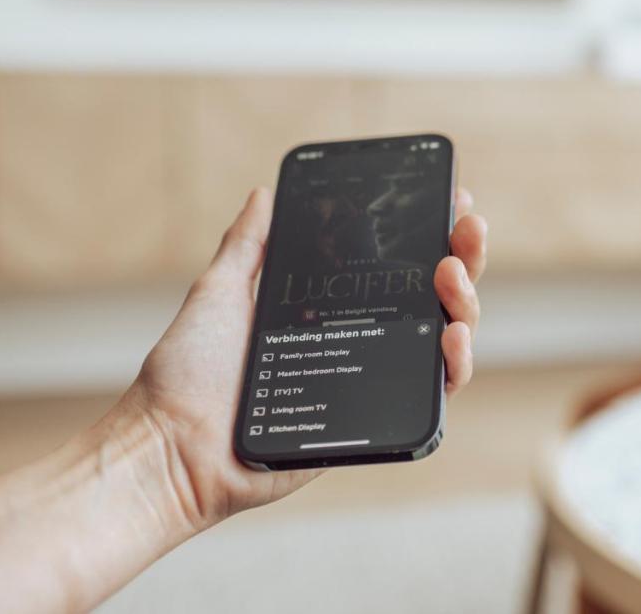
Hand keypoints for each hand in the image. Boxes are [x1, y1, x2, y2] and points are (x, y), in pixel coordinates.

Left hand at [118, 186, 486, 532]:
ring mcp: (374, 379)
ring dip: (467, 300)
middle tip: (467, 227)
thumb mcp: (218, 292)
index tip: (451, 199)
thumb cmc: (187, 375)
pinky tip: (452, 335)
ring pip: (447, 337)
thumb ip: (247, 245)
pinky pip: (436, 392)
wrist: (173, 445)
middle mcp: (359, 341)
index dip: (430, 233)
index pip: (394, 266)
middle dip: (464, 255)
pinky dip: (457, 362)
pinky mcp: (379, 420)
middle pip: (434, 296)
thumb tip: (264, 194)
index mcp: (328, 310)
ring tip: (453, 273)